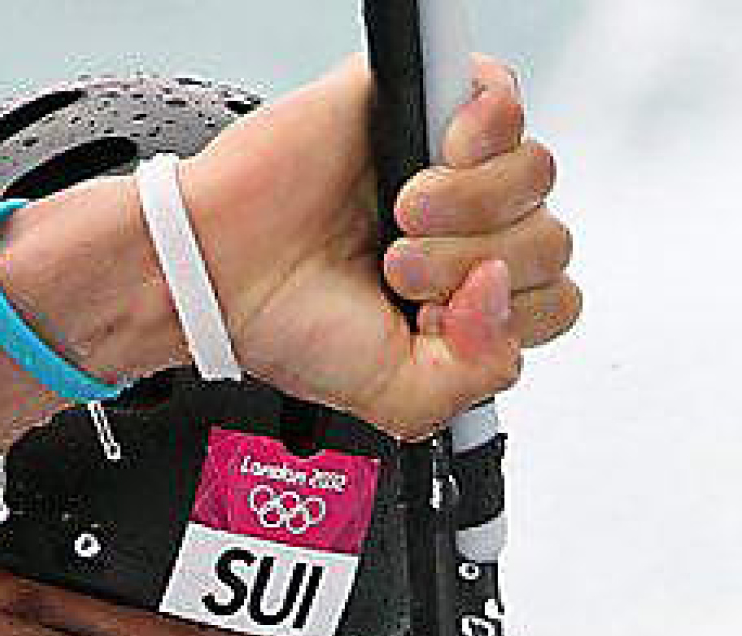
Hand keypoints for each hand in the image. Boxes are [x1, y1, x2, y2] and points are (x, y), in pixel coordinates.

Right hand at [180, 54, 579, 439]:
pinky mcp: (435, 101)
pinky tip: (422, 165)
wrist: (221, 267)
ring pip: (535, 178)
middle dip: (466, 268)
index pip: (550, 307)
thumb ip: (474, 378)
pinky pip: (507, 103)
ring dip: (465, 209)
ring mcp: (457, 170)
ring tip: (397, 220)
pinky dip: (475, 137)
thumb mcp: (394, 398)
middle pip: (549, 244)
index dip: (499, 319)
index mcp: (467, 302)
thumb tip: (498, 297)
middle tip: (397, 270)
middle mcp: (470, 235)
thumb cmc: (289, 322)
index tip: (430, 321)